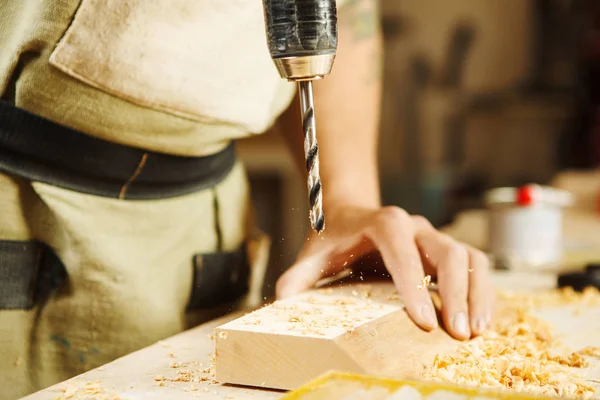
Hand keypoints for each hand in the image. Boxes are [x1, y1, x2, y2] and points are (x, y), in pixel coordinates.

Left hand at [275, 205, 494, 339]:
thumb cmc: (333, 238)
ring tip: (476, 332)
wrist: (351, 214)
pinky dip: (482, 291)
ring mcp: (433, 236)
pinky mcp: (445, 249)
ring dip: (476, 294)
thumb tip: (284, 299)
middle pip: (446, 251)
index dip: (415, 286)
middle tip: (457, 333)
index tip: (424, 322)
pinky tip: (482, 322)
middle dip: (455, 293)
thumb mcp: (314, 254)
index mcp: (383, 223)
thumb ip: (298, 274)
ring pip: (468, 257)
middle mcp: (414, 226)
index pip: (402, 251)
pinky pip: (474, 265)